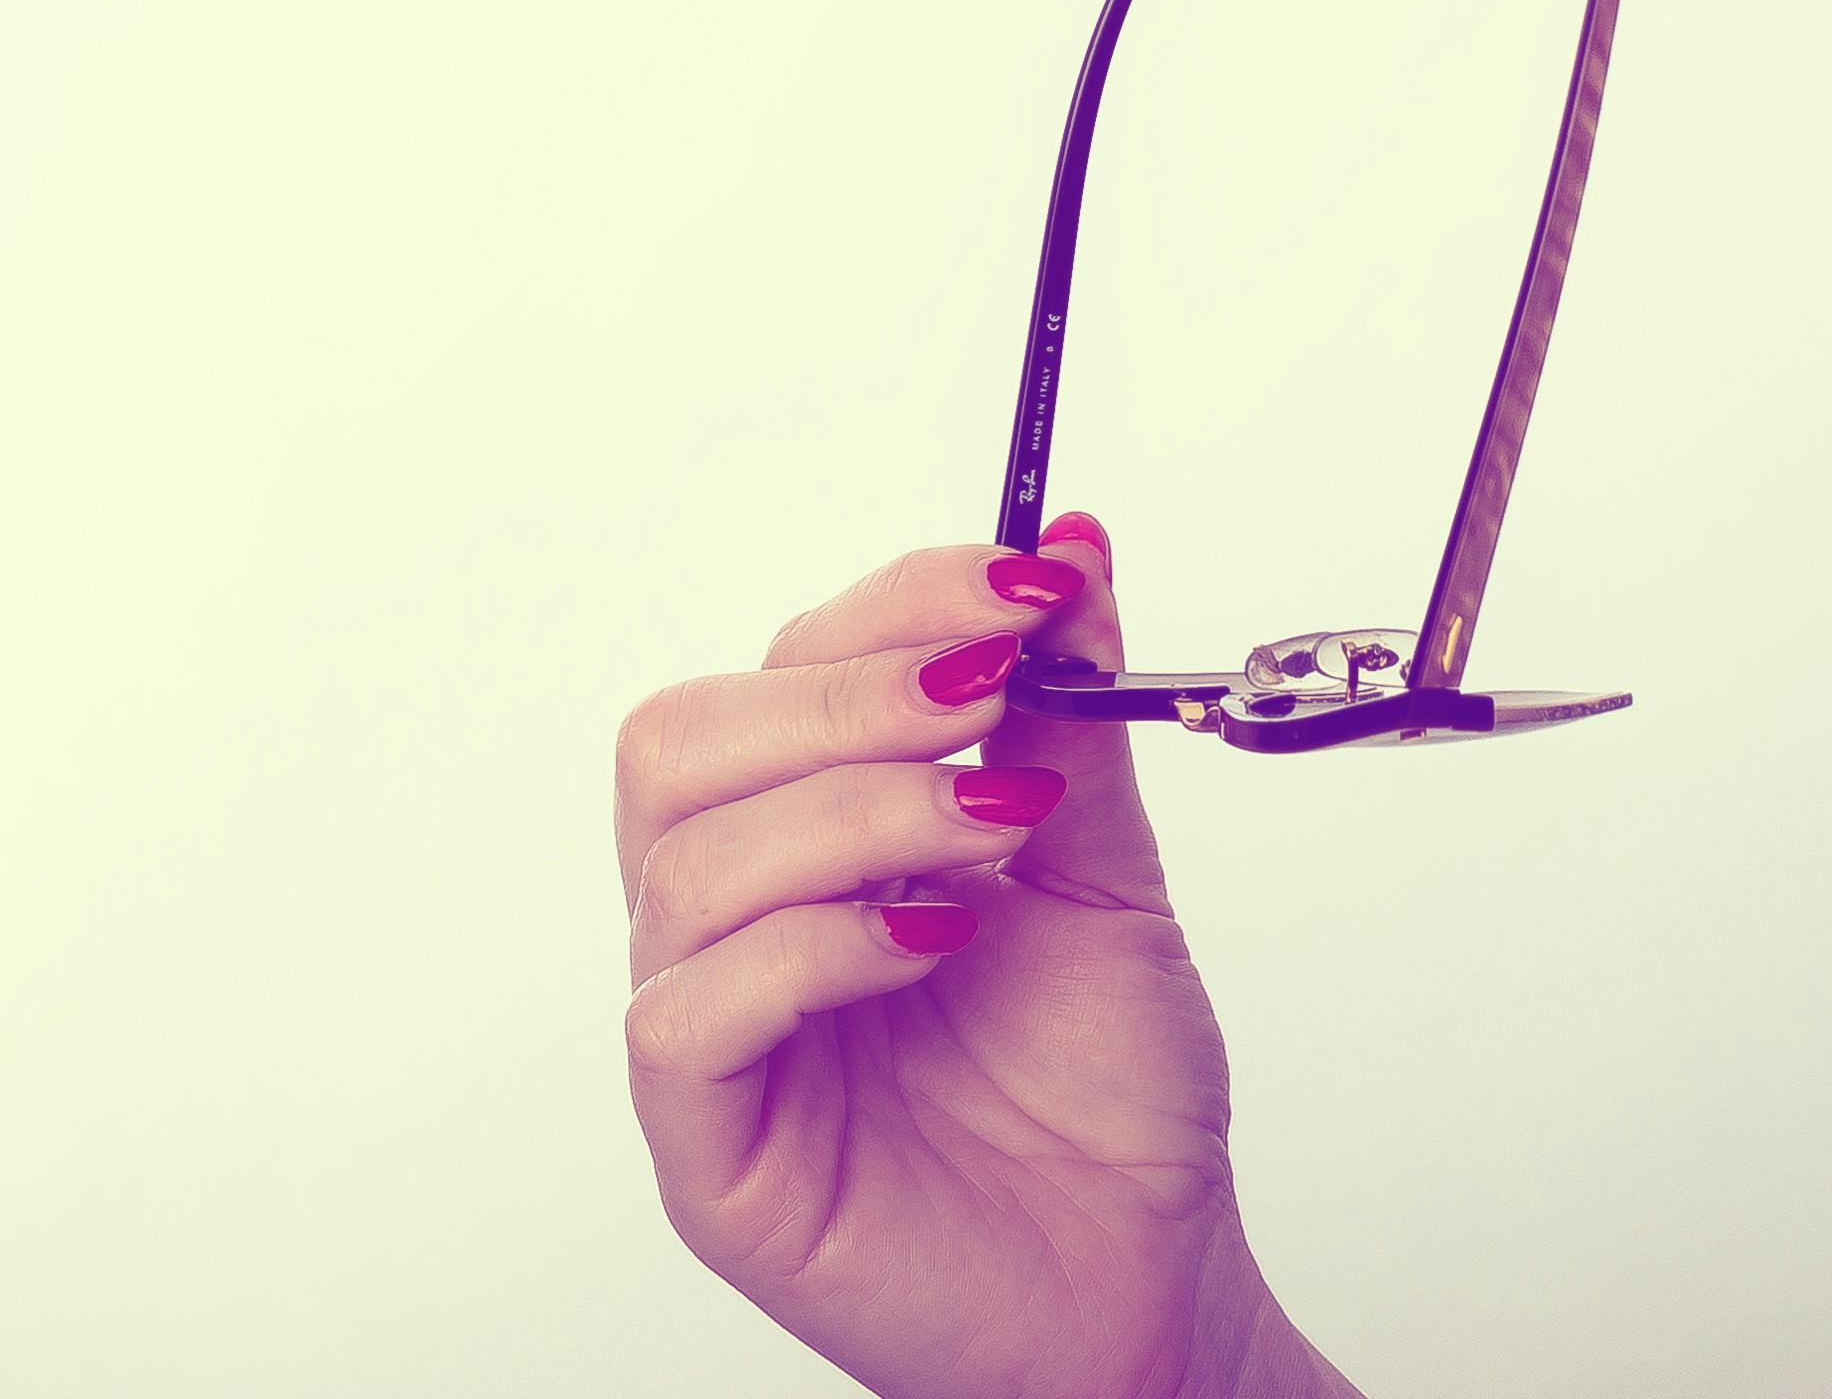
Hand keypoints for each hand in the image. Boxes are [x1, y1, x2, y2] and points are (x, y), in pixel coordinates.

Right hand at [616, 519, 1257, 1398]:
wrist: (1150, 1282)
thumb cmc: (1107, 1097)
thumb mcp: (1105, 868)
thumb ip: (1067, 715)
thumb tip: (1065, 549)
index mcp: (811, 842)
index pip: (774, 672)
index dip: (890, 609)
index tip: (1022, 585)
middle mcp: (736, 925)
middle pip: (681, 743)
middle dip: (851, 694)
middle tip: (986, 708)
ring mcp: (711, 1039)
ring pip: (684, 862)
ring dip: (855, 812)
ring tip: (990, 840)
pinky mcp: (711, 1154)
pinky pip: (687, 1014)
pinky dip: (814, 947)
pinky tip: (933, 942)